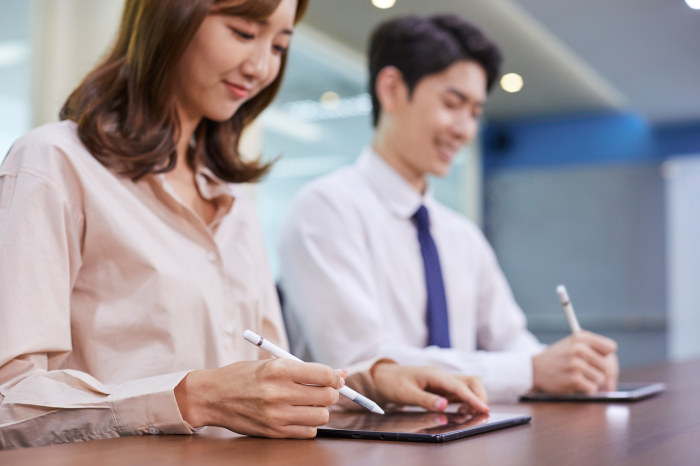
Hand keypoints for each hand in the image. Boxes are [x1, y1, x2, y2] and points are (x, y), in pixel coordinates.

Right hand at [174, 359, 344, 437]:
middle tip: (321, 390)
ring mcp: (276, 415)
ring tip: (306, 403)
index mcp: (279, 369)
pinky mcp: (274, 432)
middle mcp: (279, 392)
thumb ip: (305, 369)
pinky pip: (308, 432)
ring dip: (319, 410)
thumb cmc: (243, 376)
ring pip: (321, 416)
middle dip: (330, 393)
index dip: (334, 377)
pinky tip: (296, 415)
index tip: (334, 378)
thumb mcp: (272, 362)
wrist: (212, 396)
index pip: (325, 374)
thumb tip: (340, 375)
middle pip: (327, 396)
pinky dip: (307, 424)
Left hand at [371, 363, 489, 413]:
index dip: (473, 398)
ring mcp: (442, 380)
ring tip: (470, 413)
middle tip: (480, 413)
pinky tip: (462, 410)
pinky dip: (466, 400)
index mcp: (434, 374)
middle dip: (479, 396)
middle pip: (470, 381)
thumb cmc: (394, 383)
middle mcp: (441, 375)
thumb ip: (426, 400)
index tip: (484, 409)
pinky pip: (459, 391)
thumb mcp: (406, 394)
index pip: (459, 386)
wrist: (384, 375)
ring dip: (473, 398)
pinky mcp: (441, 386)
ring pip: (467, 385)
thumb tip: (444, 406)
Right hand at [532, 330, 617, 393]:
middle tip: (586, 372)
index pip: (611, 347)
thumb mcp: (573, 345)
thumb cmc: (558, 358)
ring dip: (591, 381)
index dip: (607, 356)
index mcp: (581, 337)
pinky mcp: (574, 379)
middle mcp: (579, 348)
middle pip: (607, 366)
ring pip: (600, 378)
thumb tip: (613, 376)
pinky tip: (573, 383)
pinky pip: (592, 388)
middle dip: (599, 372)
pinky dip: (585, 389)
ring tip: (576, 375)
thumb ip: (595, 353)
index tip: (600, 362)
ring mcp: (576, 364)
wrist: (534, 369)